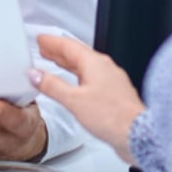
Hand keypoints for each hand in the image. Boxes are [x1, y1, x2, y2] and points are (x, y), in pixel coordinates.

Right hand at [30, 34, 144, 164]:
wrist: (136, 133)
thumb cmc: (112, 116)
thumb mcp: (73, 100)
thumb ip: (52, 86)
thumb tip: (36, 75)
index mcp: (95, 63)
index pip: (68, 45)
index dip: (52, 42)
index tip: (42, 39)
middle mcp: (105, 67)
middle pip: (77, 54)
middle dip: (59, 51)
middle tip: (45, 48)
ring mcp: (111, 80)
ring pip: (85, 66)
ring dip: (68, 63)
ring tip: (55, 63)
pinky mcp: (114, 93)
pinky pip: (92, 77)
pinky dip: (78, 76)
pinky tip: (75, 85)